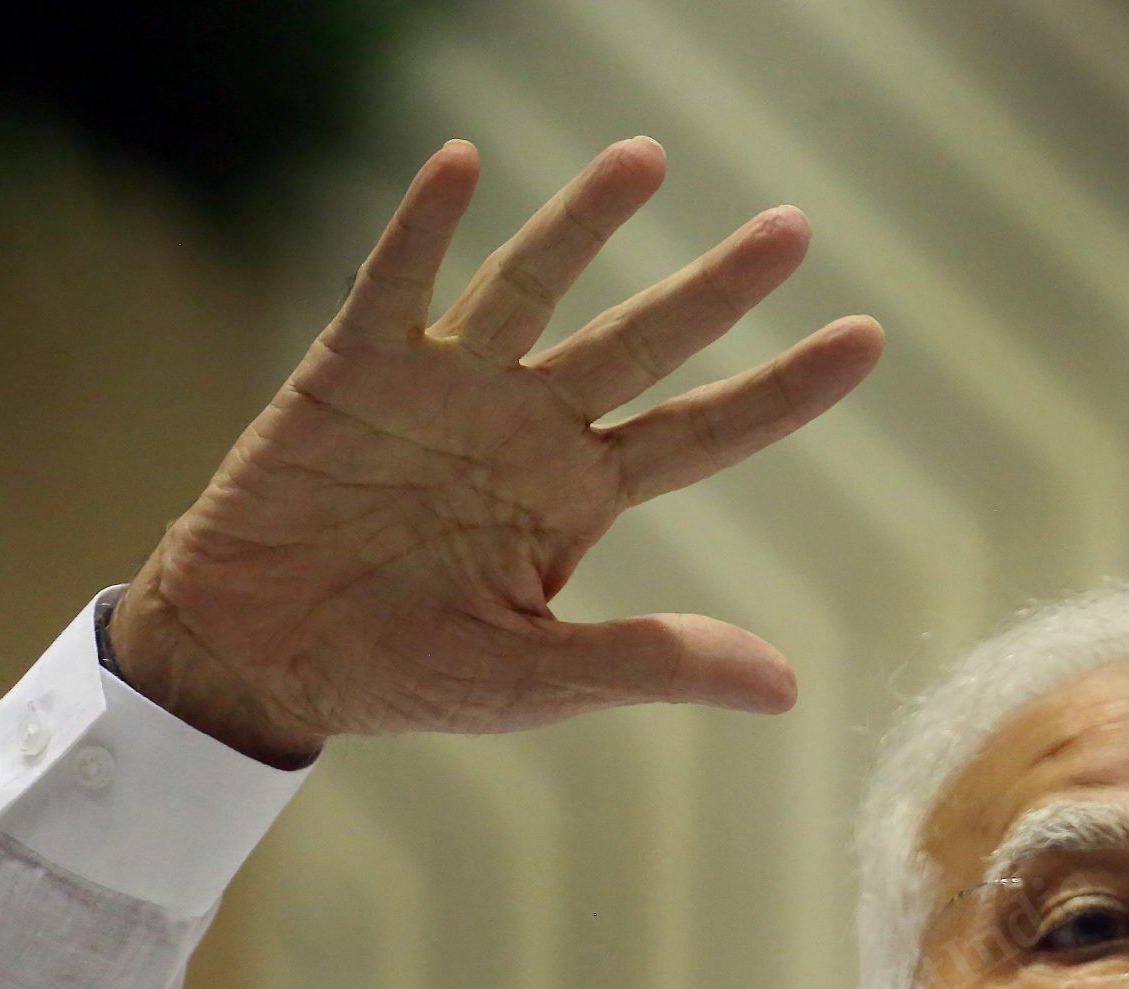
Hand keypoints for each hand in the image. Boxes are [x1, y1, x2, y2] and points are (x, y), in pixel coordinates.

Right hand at [112, 137, 883, 763]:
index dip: (784, 388)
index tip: (867, 339)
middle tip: (794, 227)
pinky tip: (461, 163)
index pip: (707, 432)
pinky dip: (424, 226)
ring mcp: (447, 389)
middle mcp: (529, 427)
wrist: (260, 660)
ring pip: (533, 288)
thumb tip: (786, 689)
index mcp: (581, 496)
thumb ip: (654, 663)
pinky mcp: (354, 370)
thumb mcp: (540, 678)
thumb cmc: (404, 674)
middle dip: (716, 288)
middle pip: (644, 342)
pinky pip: (396, 284)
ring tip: (647, 158)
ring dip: (584, 223)